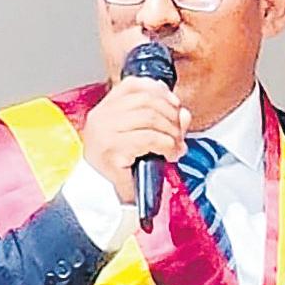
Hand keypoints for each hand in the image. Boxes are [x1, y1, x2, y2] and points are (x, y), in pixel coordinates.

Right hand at [81, 77, 191, 202]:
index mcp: (104, 110)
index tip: (174, 103)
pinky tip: (170, 154)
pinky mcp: (112, 151)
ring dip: (171, 132)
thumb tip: (183, 114)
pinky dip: (167, 144)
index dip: (159, 91)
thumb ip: (164, 123)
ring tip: (176, 146)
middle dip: (171, 115)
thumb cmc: (123, 171)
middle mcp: (101, 118)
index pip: (132, 85)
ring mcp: (104, 133)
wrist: (103, 200)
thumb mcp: (143, 140)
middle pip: (146, 100)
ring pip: (150, 117)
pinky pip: (149, 138)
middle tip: (180, 133)